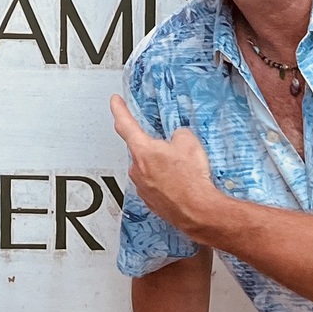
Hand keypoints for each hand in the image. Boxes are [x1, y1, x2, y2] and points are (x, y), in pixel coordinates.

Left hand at [110, 95, 222, 241]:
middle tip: (176, 154)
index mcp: (142, 150)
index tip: (115, 101)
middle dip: (157, 149)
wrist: (197, 210)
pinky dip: (167, 183)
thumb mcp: (189, 141)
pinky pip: (156, 185)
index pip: (125, 124)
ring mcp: (142, 187)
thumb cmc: (191, 180)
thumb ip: (178, 134)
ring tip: (183, 173)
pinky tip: (181, 185)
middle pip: (142, 150)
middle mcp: (137, 169)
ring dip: (163, 168)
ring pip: (150, 169)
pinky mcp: (151, 201)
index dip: (119, 110)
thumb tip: (177, 138)